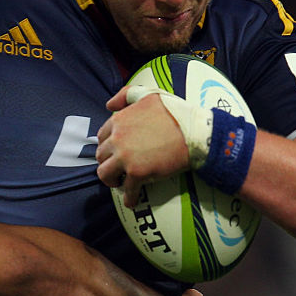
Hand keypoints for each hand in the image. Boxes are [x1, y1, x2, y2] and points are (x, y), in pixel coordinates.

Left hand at [96, 86, 189, 207]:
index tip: (114, 152)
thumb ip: (125, 95)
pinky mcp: (137, 173)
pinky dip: (128, 198)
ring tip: (120, 183)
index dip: (108, 146)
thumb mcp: (148, 94)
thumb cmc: (175, 112)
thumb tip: (109, 105)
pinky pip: (126, 190)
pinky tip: (131, 201)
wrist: (194, 132)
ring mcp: (125, 157)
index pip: (101, 136)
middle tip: (118, 168)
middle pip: (101, 156)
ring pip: (105, 174)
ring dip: (111, 180)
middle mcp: (117, 139)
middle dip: (108, 162)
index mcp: (118, 121)